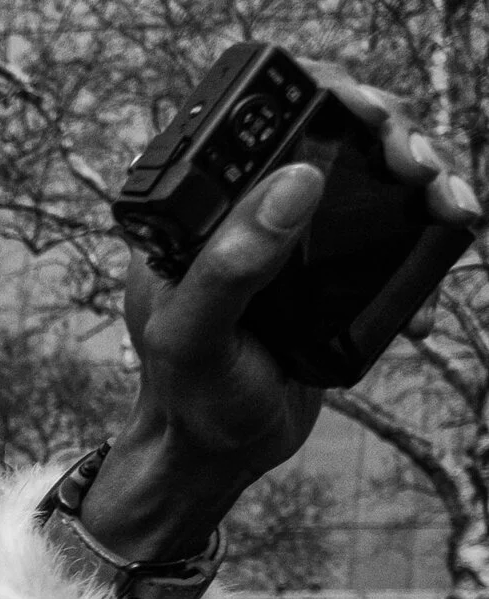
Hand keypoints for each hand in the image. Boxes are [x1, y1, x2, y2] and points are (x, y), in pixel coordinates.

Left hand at [84, 68, 480, 563]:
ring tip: (449, 204)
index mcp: (200, 214)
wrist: (216, 458)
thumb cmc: (190, 399)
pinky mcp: (331, 278)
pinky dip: (426, 251)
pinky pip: (390, 242)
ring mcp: (295, 246)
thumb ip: (230, 266)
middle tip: (418, 166)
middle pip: (333, 140)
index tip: (369, 113)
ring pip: (372, 185)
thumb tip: (295, 181)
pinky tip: (426, 297)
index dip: (324, 100)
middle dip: (391, 137)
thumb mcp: (197, 336)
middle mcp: (248, 217)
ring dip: (424, 185)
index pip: (262, 125)